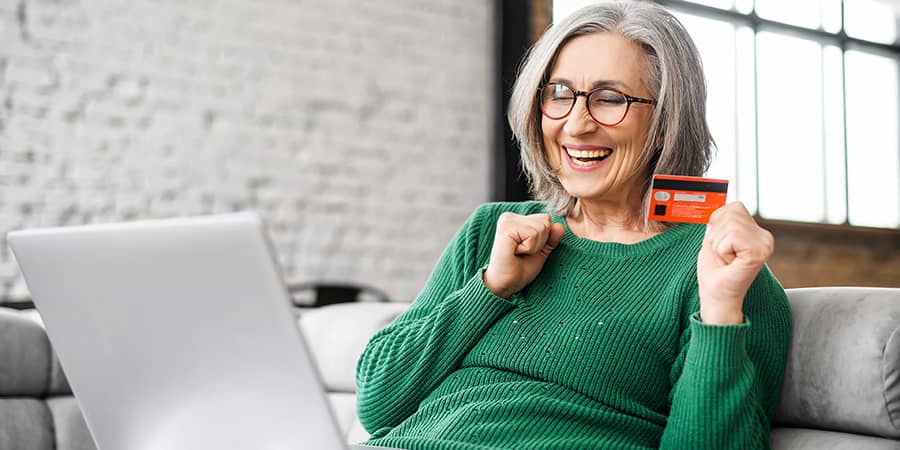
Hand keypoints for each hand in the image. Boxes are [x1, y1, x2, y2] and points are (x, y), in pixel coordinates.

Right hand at [483, 213, 564, 297]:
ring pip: (541, 227)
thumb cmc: (519, 270)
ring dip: (534, 246)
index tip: (526, 250)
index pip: (546, 219)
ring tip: (518, 253)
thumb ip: (551, 239)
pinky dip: (529, 248)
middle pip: (546, 221)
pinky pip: (533, 234)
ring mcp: (507, 221)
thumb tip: (560, 226)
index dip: (543, 239)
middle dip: (540, 242)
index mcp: (516, 219)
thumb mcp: (541, 252)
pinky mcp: (506, 229)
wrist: (505, 285)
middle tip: (522, 253)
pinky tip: (514, 252)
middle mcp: (510, 216)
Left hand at [696, 202, 773, 324]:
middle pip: (731, 212)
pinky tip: (729, 261)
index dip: (717, 224)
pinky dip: (722, 248)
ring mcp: (764, 244)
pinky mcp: (760, 252)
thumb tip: (714, 201)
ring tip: (725, 258)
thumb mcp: (713, 238)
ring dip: (718, 242)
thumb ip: (718, 220)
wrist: (716, 295)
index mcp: (755, 231)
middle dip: (717, 234)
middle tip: (723, 254)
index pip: (733, 207)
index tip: (721, 246)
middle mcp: (764, 236)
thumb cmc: (714, 271)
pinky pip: (731, 235)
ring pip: (729, 223)